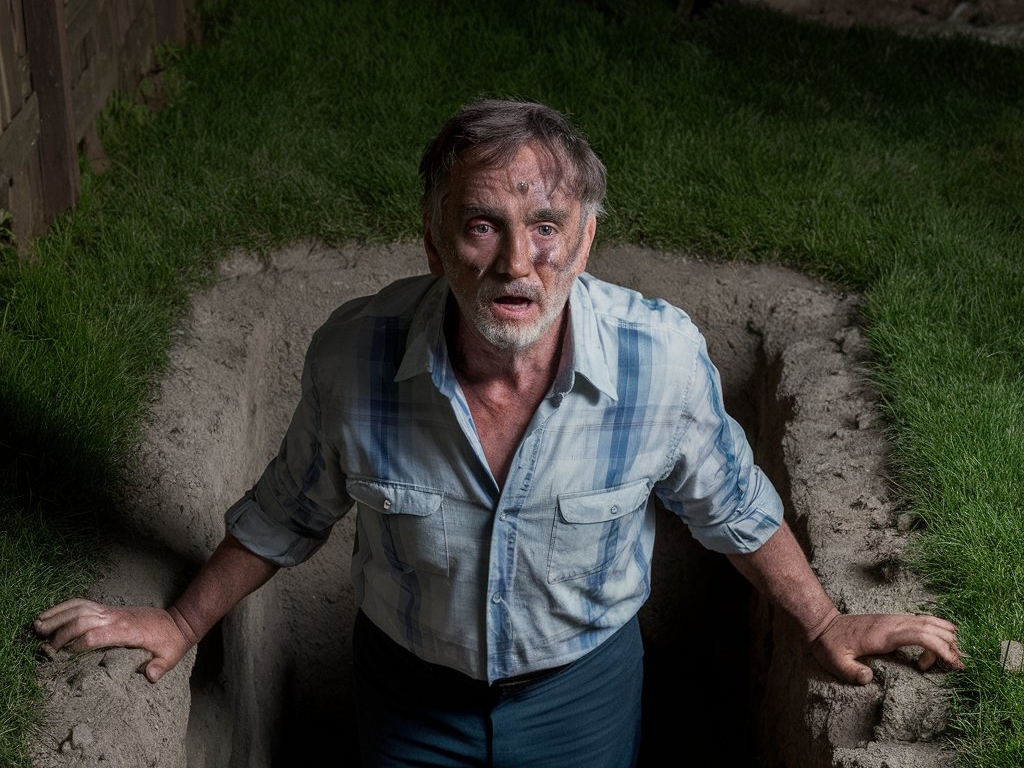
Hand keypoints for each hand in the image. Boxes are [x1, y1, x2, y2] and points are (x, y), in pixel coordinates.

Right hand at [34, 599, 195, 682]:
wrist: (178, 622)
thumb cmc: (171, 642)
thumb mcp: (170, 657)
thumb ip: (159, 667)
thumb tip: (149, 676)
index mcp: (128, 631)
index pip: (97, 634)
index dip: (79, 644)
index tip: (65, 656)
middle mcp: (116, 618)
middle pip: (83, 619)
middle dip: (61, 631)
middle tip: (45, 646)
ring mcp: (111, 611)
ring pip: (80, 608)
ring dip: (57, 615)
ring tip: (37, 626)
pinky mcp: (108, 609)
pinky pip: (83, 604)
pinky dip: (64, 607)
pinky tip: (50, 615)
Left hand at [811, 612, 963, 684]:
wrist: (823, 624)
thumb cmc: (830, 645)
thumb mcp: (836, 661)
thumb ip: (851, 671)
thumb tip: (868, 678)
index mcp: (885, 634)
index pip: (922, 635)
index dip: (942, 648)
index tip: (953, 665)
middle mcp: (894, 623)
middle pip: (933, 627)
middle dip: (950, 645)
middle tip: (957, 667)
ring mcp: (894, 619)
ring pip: (930, 621)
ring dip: (946, 637)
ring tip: (951, 658)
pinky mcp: (894, 621)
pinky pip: (922, 621)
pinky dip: (937, 631)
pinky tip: (938, 646)